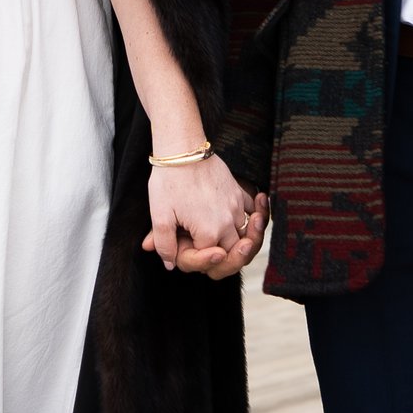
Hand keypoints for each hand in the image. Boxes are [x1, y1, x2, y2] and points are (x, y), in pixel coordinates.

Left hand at [145, 152, 268, 277]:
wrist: (182, 148)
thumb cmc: (168, 181)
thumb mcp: (159, 216)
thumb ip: (164, 244)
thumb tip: (170, 264)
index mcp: (209, 232)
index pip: (210, 261)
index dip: (196, 260)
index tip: (183, 249)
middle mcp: (228, 222)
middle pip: (235, 253)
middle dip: (224, 259)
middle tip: (212, 255)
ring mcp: (236, 206)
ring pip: (246, 234)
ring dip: (242, 242)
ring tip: (234, 243)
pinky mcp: (238, 192)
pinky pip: (252, 211)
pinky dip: (253, 218)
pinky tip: (248, 218)